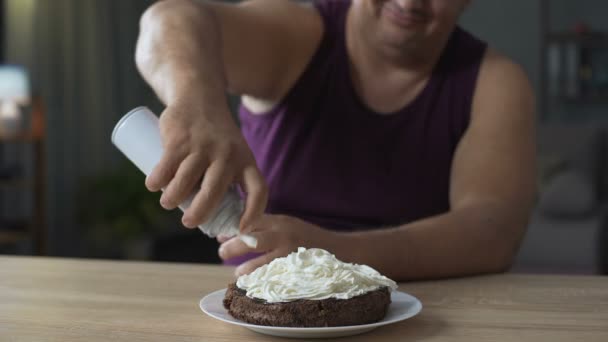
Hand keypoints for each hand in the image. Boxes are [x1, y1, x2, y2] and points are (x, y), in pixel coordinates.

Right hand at [145, 99, 267, 229]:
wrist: (199, 96)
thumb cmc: (216, 136)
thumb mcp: (232, 153)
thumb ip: (225, 180)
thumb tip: (209, 217)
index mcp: (245, 160)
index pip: (258, 190)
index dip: (253, 213)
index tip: (242, 229)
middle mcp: (227, 155)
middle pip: (214, 193)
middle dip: (199, 213)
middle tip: (188, 223)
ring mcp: (203, 146)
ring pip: (185, 181)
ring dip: (171, 198)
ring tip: (167, 203)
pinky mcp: (180, 139)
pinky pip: (166, 166)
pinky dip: (156, 181)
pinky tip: (153, 186)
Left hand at [218, 214, 338, 275]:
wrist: (341, 249)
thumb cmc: (309, 238)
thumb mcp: (288, 225)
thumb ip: (262, 227)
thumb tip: (227, 234)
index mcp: (280, 221)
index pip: (250, 220)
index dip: (232, 228)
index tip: (220, 236)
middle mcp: (284, 234)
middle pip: (251, 238)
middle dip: (233, 247)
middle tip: (222, 253)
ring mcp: (290, 252)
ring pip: (261, 261)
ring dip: (245, 269)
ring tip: (238, 274)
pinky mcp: (296, 268)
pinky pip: (273, 276)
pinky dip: (261, 280)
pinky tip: (253, 284)